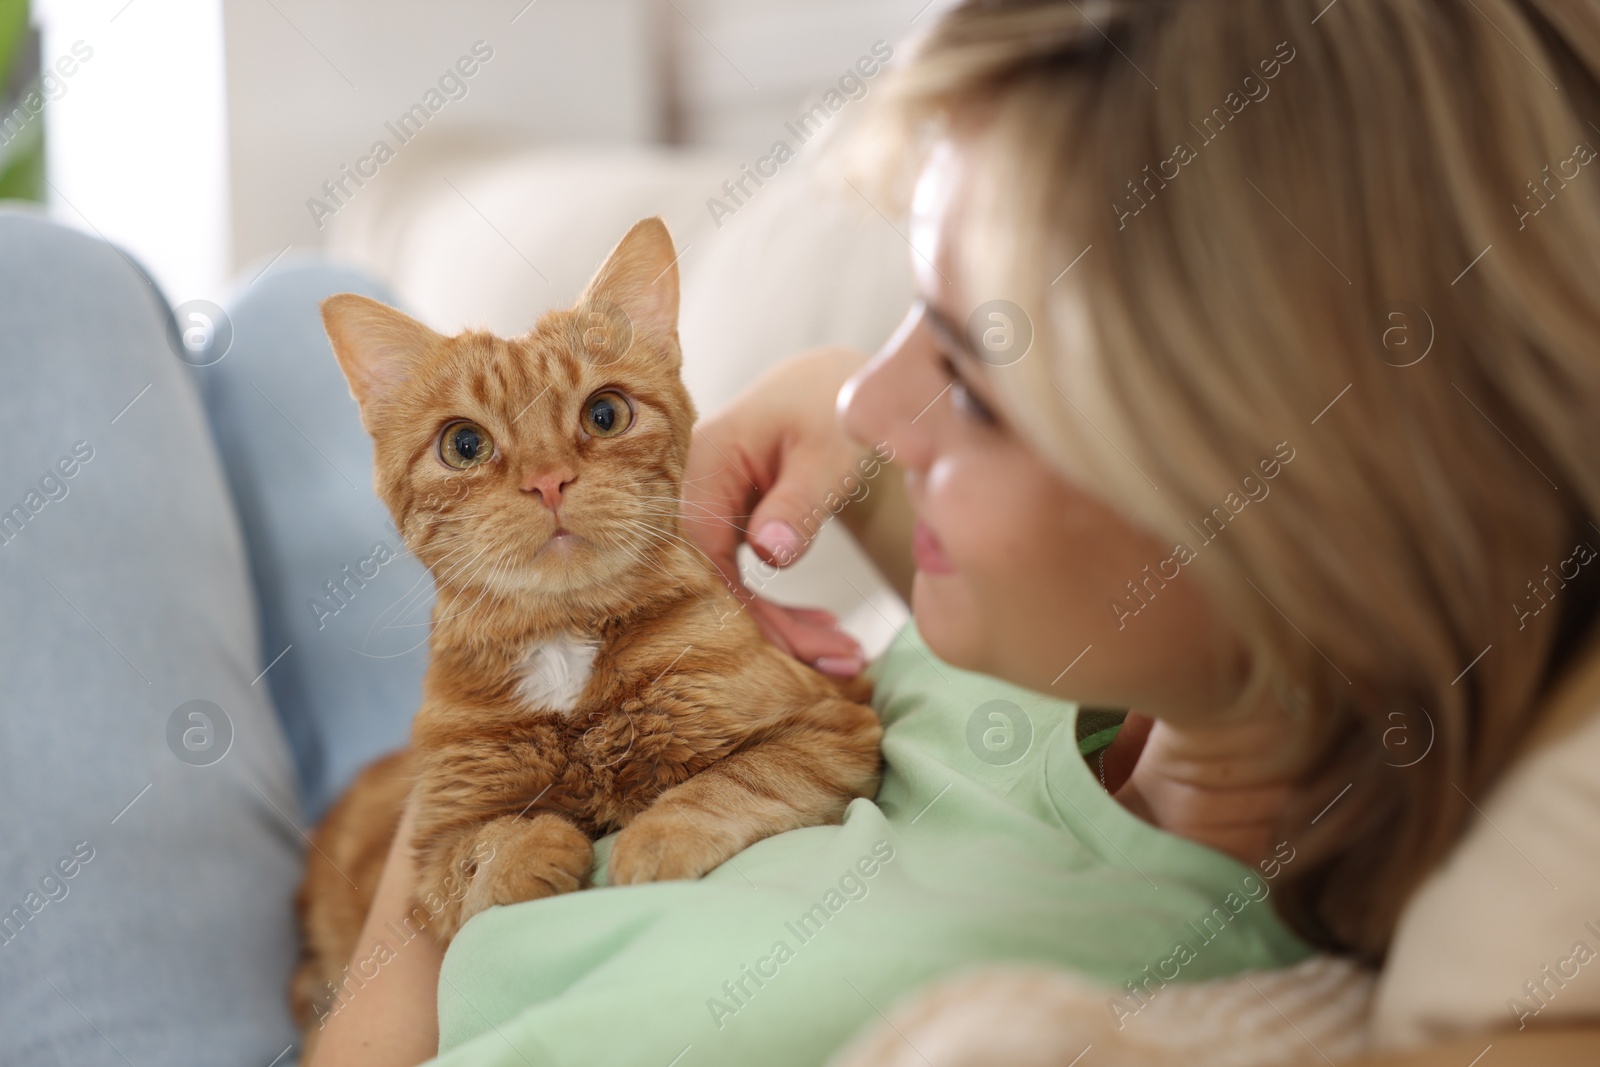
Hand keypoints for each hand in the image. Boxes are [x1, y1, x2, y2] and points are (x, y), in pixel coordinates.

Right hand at [683, 347, 873, 675]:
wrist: (833, 380)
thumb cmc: (832, 404)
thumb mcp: (827, 453)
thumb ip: (799, 502)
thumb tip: (769, 556)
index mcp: (703, 460)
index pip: (704, 551)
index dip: (744, 608)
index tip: (800, 646)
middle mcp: (691, 486)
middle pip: (713, 577)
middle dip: (773, 631)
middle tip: (842, 663)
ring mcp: (706, 506)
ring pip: (729, 585)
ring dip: (783, 627)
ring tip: (846, 656)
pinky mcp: (727, 522)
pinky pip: (741, 577)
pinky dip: (782, 607)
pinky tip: (823, 628)